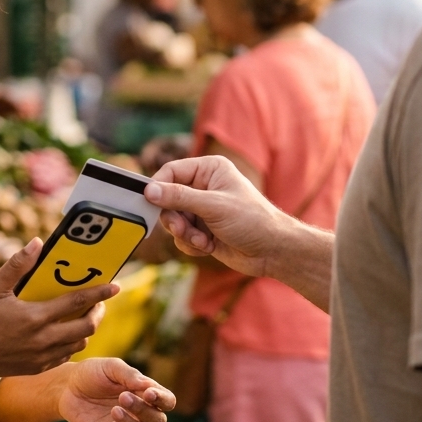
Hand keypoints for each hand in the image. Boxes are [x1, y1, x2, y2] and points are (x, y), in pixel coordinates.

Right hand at [0, 239, 117, 380]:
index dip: (99, 293)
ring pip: (78, 344)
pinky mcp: (35, 368)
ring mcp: (40, 357)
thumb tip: (37, 243)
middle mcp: (42, 340)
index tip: (116, 285)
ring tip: (82, 316)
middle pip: (86, 328)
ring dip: (85, 329)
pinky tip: (63, 333)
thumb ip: (17, 265)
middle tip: (98, 302)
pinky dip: (70, 344)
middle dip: (98, 313)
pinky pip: (64, 357)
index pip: (77, 302)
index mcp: (35, 317)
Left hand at [58, 359, 174, 421]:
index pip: (167, 401)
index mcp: (146, 393)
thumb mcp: (109, 367)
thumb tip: (147, 386)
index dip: (163, 400)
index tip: (149, 393)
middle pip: (158, 421)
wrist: (66, 387)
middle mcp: (141, 413)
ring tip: (115, 411)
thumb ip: (128, 375)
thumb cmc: (92, 373)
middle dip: (144, 410)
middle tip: (122, 397)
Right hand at [144, 155, 287, 277]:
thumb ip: (180, 198)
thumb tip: (149, 191)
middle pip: (167, 199)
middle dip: (175, 219)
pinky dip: (191, 244)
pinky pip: (181, 236)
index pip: (171, 171)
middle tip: (183, 229)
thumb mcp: (214, 206)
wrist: (272, 252)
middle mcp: (203, 186)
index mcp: (209, 169)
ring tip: (203, 241)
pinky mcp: (202, 229)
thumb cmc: (253, 221)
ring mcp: (202, 209)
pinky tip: (208, 246)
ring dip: (184, 234)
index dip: (158, 187)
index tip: (150, 202)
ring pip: (173, 220)